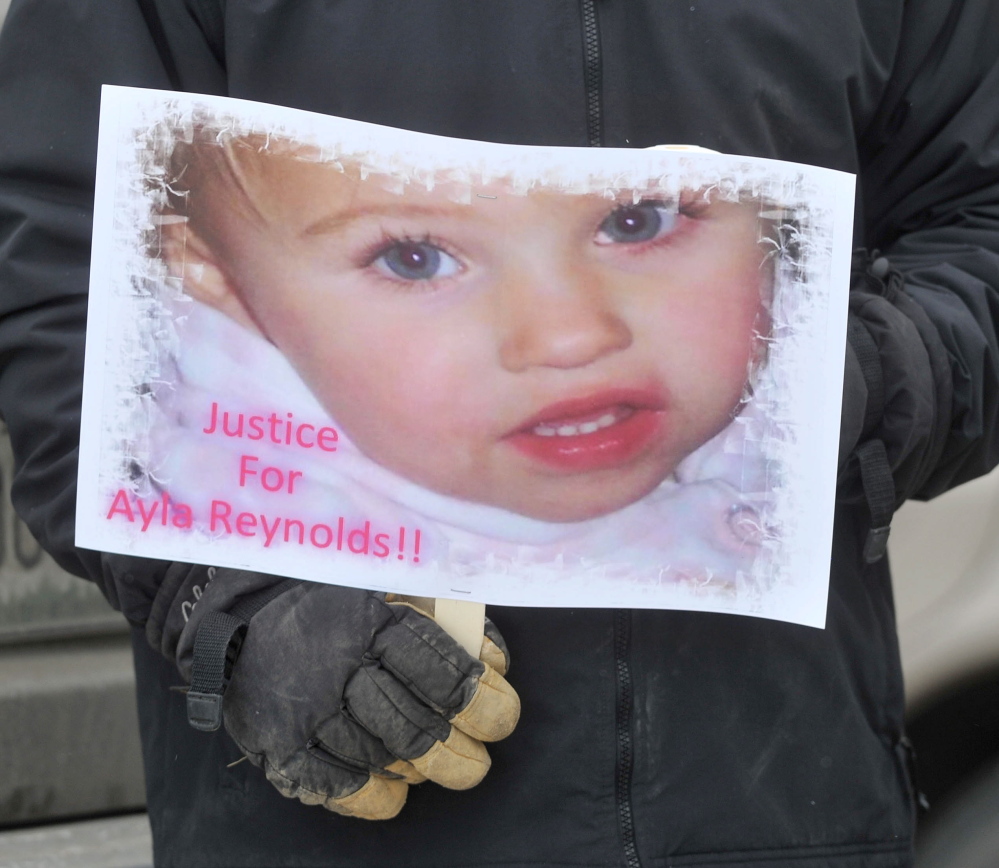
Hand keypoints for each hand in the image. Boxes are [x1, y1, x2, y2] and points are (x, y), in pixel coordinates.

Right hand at [174, 569, 518, 818]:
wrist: (239, 612)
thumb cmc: (333, 601)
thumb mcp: (388, 586)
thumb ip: (442, 618)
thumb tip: (496, 660)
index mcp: (370, 621)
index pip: (439, 670)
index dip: (481, 699)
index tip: (502, 714)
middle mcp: (336, 667)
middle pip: (415, 727)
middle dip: (460, 752)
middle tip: (480, 760)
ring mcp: (305, 711)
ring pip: (381, 759)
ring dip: (421, 772)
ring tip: (439, 768)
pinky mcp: (278, 745)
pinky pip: (337, 787)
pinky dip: (374, 796)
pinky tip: (394, 790)